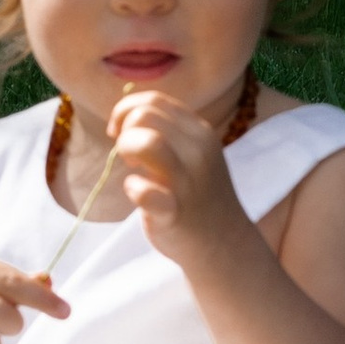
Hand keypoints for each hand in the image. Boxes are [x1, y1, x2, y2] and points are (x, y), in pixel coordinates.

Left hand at [106, 89, 248, 266]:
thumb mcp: (193, 152)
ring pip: (146, 142)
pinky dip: (134, 188)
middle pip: (144, 116)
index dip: (126, 110)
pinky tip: (138, 193)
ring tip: (134, 168)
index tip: (120, 131)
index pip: (154, 100)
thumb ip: (167, 131)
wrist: (223, 243)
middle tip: (130, 155)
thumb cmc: (199, 193)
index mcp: (200, 132)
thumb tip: (125, 116)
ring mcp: (187, 182)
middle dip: (124, 131)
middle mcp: (198, 151)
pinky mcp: (174, 212)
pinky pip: (144, 191)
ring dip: (127, 150)